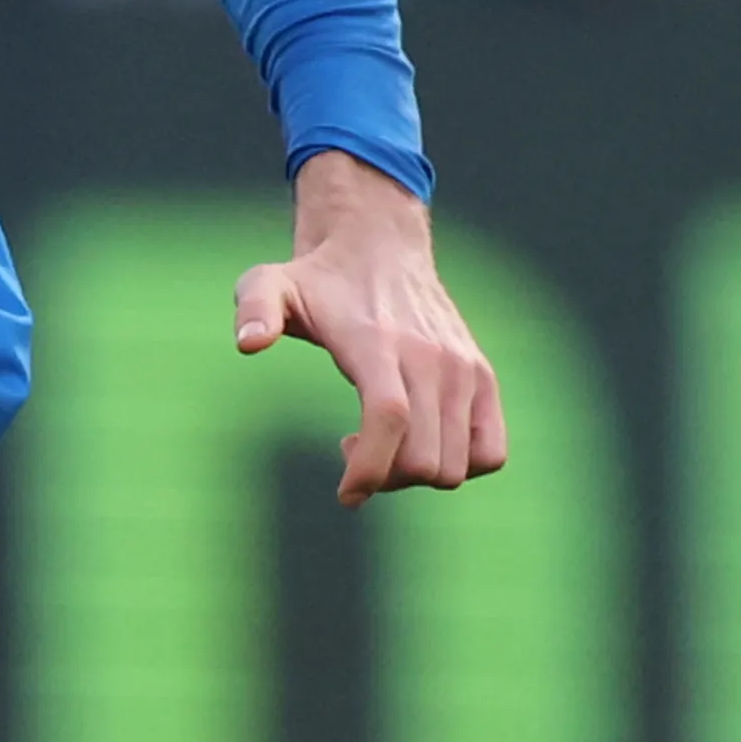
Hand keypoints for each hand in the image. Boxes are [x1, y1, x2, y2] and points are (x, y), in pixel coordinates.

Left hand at [234, 151, 505, 503]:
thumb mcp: (269, 284)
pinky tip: (421, 442)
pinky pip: (491, 453)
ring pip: (457, 465)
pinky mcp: (483, 377)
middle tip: (352, 450)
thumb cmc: (318, 279)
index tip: (345, 495)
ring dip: (416, 475)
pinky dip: (458, 466)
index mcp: (378, 342)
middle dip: (386, 478)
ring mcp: (464, 369)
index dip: (369, 469)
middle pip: (425, 458)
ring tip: (382, 443)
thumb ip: (253, 308)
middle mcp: (431, 357)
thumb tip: (249, 344)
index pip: (388, 417)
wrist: (381, 246)